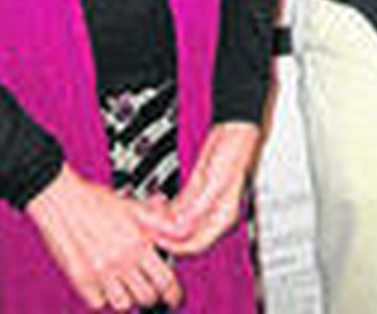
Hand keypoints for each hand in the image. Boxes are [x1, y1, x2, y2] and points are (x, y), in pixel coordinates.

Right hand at [25, 164, 181, 310]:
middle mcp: (121, 259)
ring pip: (123, 304)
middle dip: (152, 296)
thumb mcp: (134, 207)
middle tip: (150, 292)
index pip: (165, 279)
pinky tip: (105, 285)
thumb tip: (182, 229)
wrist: (62, 201)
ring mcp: (100, 271)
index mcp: (139, 242)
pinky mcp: (81, 279)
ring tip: (126, 287)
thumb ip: (159, 221)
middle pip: (146, 296)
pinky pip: (98, 302)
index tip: (174, 299)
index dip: (173, 294)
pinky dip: (103, 298)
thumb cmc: (95, 201)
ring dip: (128, 298)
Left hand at [136, 122, 260, 255]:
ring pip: (175, 221)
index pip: (195, 244)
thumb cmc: (234, 152)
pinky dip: (162, 208)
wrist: (234, 130)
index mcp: (223, 217)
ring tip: (142, 212)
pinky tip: (152, 202)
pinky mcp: (194, 192)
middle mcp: (212, 214)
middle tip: (142, 224)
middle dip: (161, 230)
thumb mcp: (215, 181)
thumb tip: (179, 228)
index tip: (154, 237)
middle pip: (182, 235)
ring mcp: (202, 204)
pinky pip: (174, 208)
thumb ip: (197, 207)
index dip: (173, 245)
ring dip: (158, 218)